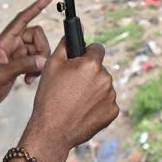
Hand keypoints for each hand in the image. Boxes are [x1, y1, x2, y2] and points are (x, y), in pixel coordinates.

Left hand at [0, 0, 53, 114]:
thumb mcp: (1, 75)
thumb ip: (22, 66)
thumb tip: (43, 60)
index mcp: (4, 41)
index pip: (22, 18)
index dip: (36, 6)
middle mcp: (11, 44)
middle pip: (36, 35)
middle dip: (41, 49)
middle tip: (37, 66)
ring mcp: (16, 54)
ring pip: (38, 48)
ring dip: (39, 62)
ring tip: (30, 77)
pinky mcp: (19, 64)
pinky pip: (36, 60)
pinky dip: (36, 69)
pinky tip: (28, 80)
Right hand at [21, 39, 118, 161]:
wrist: (52, 131)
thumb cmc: (49, 97)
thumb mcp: (51, 65)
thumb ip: (66, 44)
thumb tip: (74, 30)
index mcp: (92, 64)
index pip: (97, 49)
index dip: (87, 54)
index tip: (80, 62)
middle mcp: (105, 78)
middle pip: (99, 69)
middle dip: (88, 74)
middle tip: (71, 86)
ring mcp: (111, 96)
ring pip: (103, 86)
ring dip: (93, 90)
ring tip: (75, 100)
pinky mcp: (112, 112)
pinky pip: (107, 102)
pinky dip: (97, 105)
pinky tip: (82, 110)